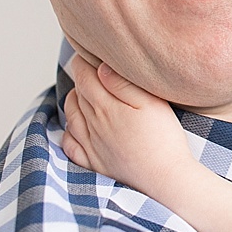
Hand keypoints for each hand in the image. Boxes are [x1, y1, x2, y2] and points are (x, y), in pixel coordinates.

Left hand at [61, 51, 193, 196]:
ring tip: (82, 93)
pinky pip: (70, 144)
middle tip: (87, 68)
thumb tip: (101, 68)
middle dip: (80, 78)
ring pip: (71, 117)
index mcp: (106, 107)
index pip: (85, 78)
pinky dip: (68, 132)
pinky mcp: (93, 162)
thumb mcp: (152, 104)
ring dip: (73, 101)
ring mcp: (90, 145)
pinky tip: (75, 128)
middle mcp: (92, 124)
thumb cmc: (163, 140)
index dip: (83, 62)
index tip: (87, 52)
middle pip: (77, 95)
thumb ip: (124, 85)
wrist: (163, 178)